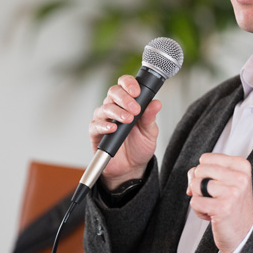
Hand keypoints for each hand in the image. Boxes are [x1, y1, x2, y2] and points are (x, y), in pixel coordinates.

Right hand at [89, 74, 161, 189]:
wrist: (132, 168)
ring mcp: (104, 119)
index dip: (129, 84)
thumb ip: (150, 117)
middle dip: (124, 98)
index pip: (125, 85)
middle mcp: (114, 107)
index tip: (137, 91)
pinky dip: (104, 125)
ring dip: (117, 112)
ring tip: (128, 119)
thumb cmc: (139, 146)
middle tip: (135, 109)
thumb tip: (156, 103)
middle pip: (113, 92)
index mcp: (128, 102)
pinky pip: (96, 125)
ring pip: (105, 107)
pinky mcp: (96, 133)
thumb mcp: (150, 132)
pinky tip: (113, 128)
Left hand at [187, 153, 252, 252]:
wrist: (244, 234)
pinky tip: (212, 216)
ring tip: (213, 206)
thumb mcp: (225, 182)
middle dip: (199, 185)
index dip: (204, 173)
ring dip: (199, 198)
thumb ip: (206, 172)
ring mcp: (232, 192)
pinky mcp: (222, 208)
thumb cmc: (232, 206)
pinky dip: (199, 211)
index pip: (206, 158)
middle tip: (214, 197)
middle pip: (199, 170)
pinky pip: (194, 201)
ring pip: (195, 185)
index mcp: (242, 166)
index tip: (217, 185)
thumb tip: (191, 178)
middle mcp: (240, 177)